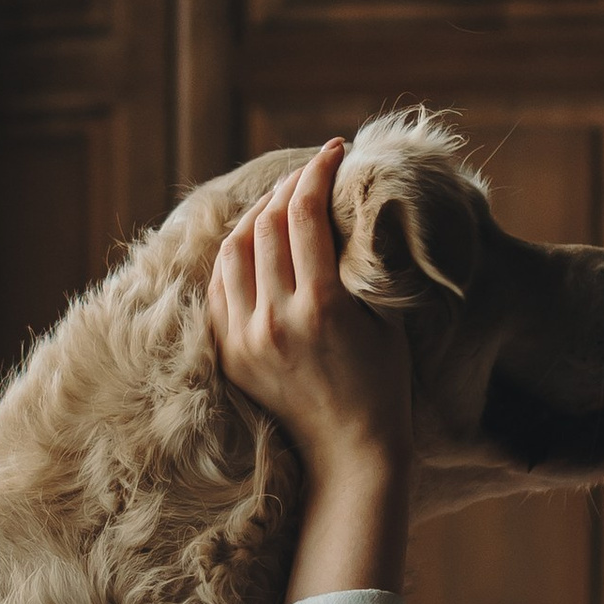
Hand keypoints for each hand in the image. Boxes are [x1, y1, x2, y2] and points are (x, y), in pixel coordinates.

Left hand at [208, 139, 413, 476]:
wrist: (351, 452)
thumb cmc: (383, 383)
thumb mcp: (384, 318)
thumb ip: (359, 264)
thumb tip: (346, 211)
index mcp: (321, 305)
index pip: (305, 214)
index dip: (316, 172)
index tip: (332, 151)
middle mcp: (276, 318)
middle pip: (265, 225)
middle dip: (287, 187)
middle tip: (308, 174)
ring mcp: (246, 338)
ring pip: (233, 251)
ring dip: (255, 217)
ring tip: (278, 203)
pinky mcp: (230, 354)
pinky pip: (219, 288)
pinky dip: (234, 256)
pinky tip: (253, 245)